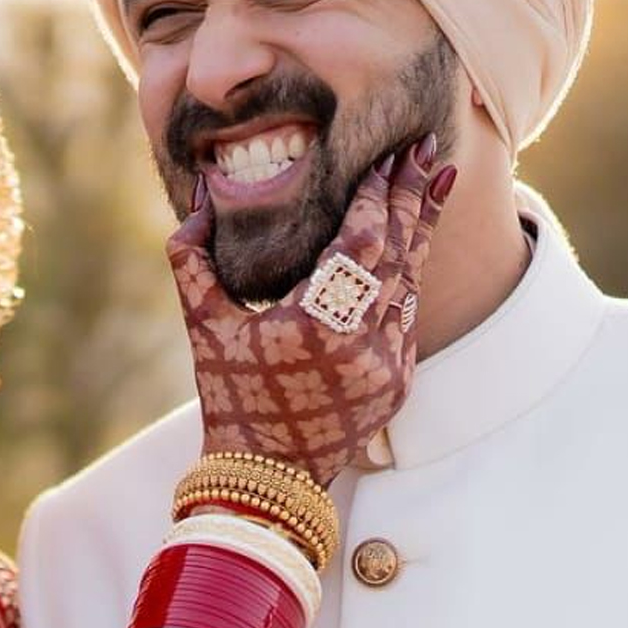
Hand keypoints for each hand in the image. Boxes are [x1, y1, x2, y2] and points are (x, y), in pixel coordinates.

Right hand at [169, 136, 453, 487]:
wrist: (267, 477)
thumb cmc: (230, 397)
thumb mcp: (203, 326)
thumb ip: (193, 259)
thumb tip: (199, 196)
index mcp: (315, 325)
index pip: (362, 244)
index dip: (378, 197)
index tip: (389, 157)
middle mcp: (362, 344)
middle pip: (400, 254)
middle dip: (414, 198)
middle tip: (426, 150)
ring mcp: (387, 366)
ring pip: (412, 283)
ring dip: (419, 232)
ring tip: (434, 182)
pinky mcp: (398, 382)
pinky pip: (408, 317)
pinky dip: (407, 277)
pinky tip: (411, 245)